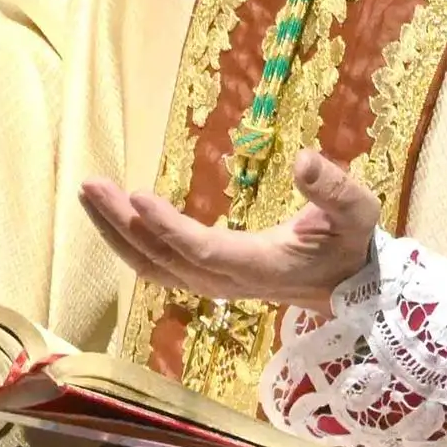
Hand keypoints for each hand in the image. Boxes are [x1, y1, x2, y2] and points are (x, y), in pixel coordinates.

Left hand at [75, 152, 379, 313]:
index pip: (205, 251)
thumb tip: (303, 159)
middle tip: (91, 185)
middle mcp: (228, 282)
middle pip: (163, 259)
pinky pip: (159, 268)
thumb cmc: (352, 244)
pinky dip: (130, 244)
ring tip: (89, 195)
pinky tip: (112, 219)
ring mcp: (215, 284)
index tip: (137, 197)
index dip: (169, 228)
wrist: (350, 287)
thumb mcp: (358, 212)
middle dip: (123, 224)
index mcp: (260, 266)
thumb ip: (333, 188)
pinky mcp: (209, 279)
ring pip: (154, 267)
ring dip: (117, 233)